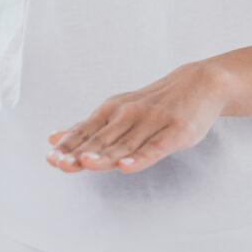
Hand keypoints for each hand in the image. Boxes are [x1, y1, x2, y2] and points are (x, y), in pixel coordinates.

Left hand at [44, 60, 231, 173]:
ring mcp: (152, 123)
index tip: (50, 158)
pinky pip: (154, 148)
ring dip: (105, 155)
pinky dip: (140, 158)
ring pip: (125, 145)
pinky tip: (126, 168)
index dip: (68, 145)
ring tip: (86, 164)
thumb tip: (52, 139)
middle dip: (80, 152)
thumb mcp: (116, 110)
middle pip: (101, 139)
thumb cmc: (153, 104)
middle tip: (61, 164)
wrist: (201, 83)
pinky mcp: (175, 132)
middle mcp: (129, 114)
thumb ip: (87, 128)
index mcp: (111, 111)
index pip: (85, 131)